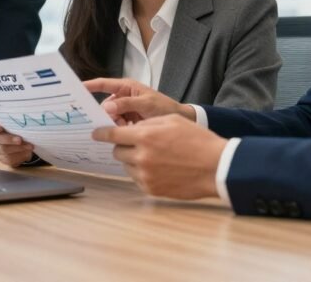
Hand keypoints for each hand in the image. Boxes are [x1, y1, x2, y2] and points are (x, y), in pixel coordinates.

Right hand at [0, 115, 34, 166]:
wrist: (23, 138)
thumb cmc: (19, 125)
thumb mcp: (18, 119)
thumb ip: (17, 118)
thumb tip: (24, 118)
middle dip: (8, 139)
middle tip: (20, 140)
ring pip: (2, 150)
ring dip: (17, 148)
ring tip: (29, 146)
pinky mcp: (1, 158)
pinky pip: (8, 159)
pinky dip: (19, 156)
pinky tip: (27, 152)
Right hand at [85, 78, 195, 124]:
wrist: (180, 121)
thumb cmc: (164, 108)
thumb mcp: (147, 104)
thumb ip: (127, 104)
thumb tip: (107, 106)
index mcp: (126, 87)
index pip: (103, 84)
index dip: (89, 86)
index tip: (76, 90)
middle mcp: (123, 97)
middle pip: (105, 104)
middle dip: (104, 114)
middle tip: (104, 122)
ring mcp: (125, 110)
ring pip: (110, 117)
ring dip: (113, 124)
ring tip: (122, 129)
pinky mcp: (128, 121)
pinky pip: (117, 125)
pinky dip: (118, 130)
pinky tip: (122, 135)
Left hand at [92, 114, 226, 199]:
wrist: (215, 166)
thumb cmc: (197, 140)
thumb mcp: (171, 121)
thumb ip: (147, 124)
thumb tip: (130, 129)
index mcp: (145, 137)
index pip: (112, 135)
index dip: (101, 133)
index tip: (95, 133)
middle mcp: (142, 157)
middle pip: (117, 151)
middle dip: (123, 146)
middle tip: (137, 143)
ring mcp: (146, 175)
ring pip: (126, 166)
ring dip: (133, 159)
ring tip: (154, 156)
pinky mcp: (151, 189)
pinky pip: (137, 178)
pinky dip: (142, 172)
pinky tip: (159, 167)